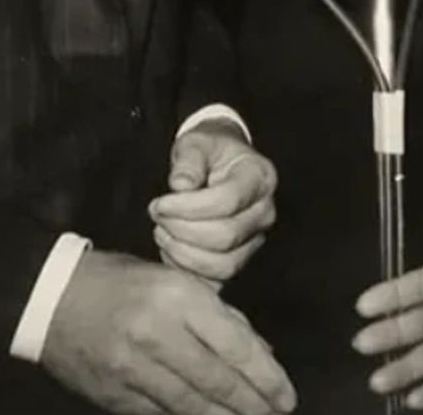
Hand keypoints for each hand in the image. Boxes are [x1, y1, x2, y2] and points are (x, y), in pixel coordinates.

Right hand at [41, 249, 294, 414]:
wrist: (52, 298)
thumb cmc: (122, 282)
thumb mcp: (174, 280)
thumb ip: (218, 315)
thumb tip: (260, 353)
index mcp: (178, 296)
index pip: (235, 344)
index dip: (266, 376)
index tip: (286, 395)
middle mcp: (158, 334)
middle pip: (218, 381)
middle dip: (254, 405)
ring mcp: (134, 370)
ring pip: (192, 406)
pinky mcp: (115, 397)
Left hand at [149, 121, 276, 285]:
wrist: (218, 163)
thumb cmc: (208, 151)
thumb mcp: (195, 142)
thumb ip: (189, 160)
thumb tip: (180, 185)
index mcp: (260, 176)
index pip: (228, 200)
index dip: (188, 207)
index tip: (159, 203)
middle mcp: (265, 211)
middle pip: (226, 236)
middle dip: (183, 231)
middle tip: (157, 217)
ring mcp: (256, 238)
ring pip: (224, 264)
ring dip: (184, 254)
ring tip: (162, 232)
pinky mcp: (241, 259)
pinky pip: (217, 279)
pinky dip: (188, 270)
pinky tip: (171, 249)